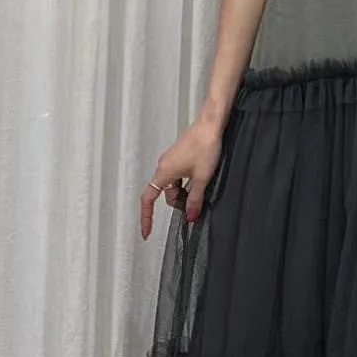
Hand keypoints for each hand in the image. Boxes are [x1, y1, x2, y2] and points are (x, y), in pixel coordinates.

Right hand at [139, 113, 224, 238]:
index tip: (146, 232)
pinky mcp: (179, 156)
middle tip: (197, 205)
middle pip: (166, 194)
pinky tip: (201, 179)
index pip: (148, 200)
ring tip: (203, 187)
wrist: (210, 124)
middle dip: (179, 203)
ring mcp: (171, 161)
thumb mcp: (202, 178)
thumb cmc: (205, 146)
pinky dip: (187, 183)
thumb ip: (195, 199)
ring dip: (185, 192)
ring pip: (173, 185)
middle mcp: (163, 166)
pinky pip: (178, 176)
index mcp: (164, 173)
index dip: (146, 217)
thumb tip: (191, 217)